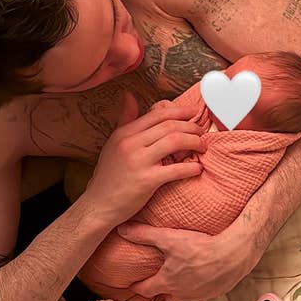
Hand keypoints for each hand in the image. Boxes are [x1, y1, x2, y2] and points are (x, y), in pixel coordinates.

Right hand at [84, 91, 206, 221]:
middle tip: (201, 130)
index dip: (179, 111)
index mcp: (124, 133)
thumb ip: (125, 120)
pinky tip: (197, 168)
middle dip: (190, 126)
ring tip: (202, 146)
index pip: (157, 114)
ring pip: (175, 141)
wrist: (98, 205)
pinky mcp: (147, 181)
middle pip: (169, 125)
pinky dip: (190, 168)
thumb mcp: (113, 143)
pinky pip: (175, 169)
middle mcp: (130, 143)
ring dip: (194, 142)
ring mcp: (139, 161)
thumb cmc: (108, 176)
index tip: (192, 112)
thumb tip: (129, 96)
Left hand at [113, 222, 258, 300]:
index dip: (137, 286)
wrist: (234, 254)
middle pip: (164, 295)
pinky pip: (200, 294)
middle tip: (156, 280)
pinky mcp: (214, 293)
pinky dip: (197, 287)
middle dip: (159, 289)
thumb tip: (122, 229)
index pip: (144, 290)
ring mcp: (198, 295)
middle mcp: (181, 293)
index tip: (132, 284)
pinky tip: (200, 276)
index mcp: (167, 282)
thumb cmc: (202, 247)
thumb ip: (144, 234)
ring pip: (182, 296)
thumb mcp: (169, 238)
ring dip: (179, 289)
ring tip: (179, 278)